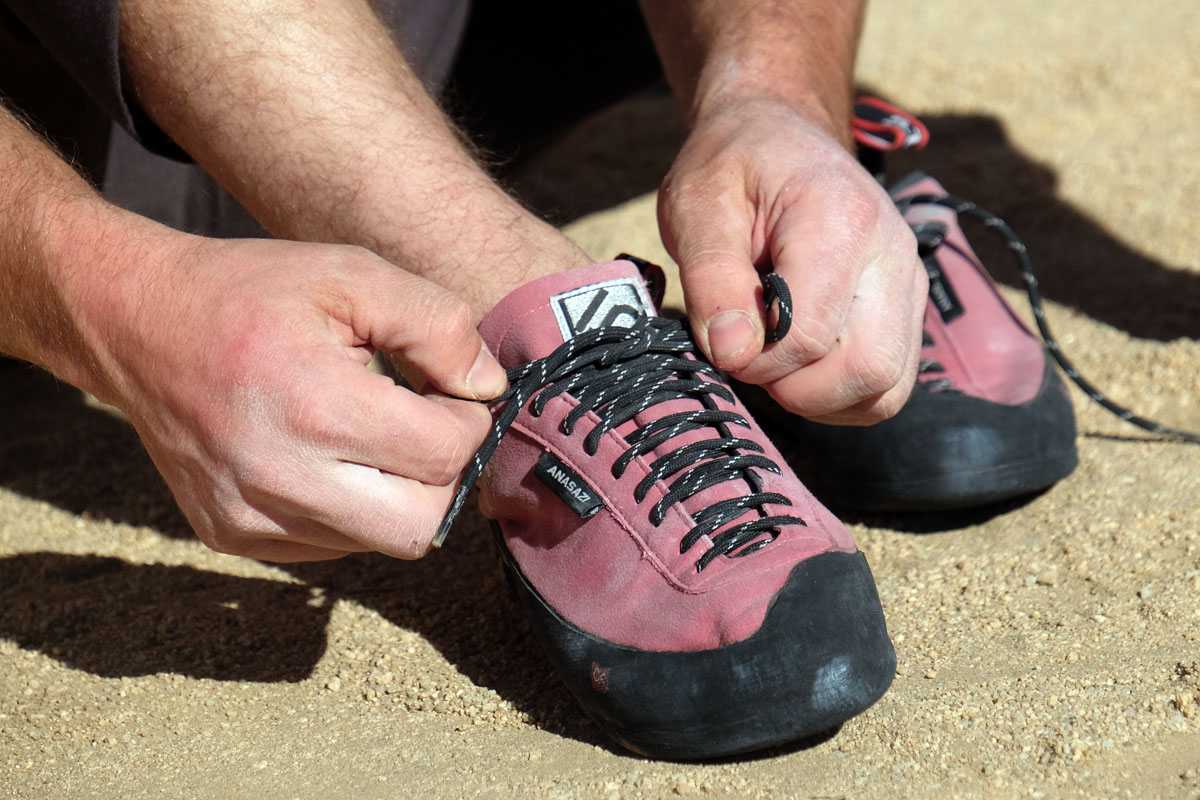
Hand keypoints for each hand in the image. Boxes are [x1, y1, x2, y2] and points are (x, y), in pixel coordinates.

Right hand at [84, 227, 504, 560]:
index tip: (447, 391)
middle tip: (424, 424)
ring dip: (399, 494)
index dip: (467, 420)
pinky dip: (353, 509)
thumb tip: (488, 388)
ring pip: (378, 543)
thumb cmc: (253, 292)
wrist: (138, 322)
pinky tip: (330, 456)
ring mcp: (251, 517)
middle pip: (422, 524)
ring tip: (372, 434)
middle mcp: (279, 477)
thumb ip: (437, 325)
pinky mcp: (232, 535)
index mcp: (316, 406)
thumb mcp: (353, 275)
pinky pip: (331, 546)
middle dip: (444, 474)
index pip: (445, 454)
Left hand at [658, 96, 926, 423]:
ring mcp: (909, 284)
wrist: (779, 134)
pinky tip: (800, 362)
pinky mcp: (908, 310)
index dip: (756, 361)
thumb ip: (710, 279)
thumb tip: (733, 353)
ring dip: (820, 397)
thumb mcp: (696, 204)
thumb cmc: (734, 166)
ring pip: (884, 389)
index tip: (723, 341)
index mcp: (840, 219)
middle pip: (868, 371)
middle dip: (796, 390)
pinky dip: (840, 395)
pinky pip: (887, 386)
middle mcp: (892, 254)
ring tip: (774, 354)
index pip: (811, 335)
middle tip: (750, 356)